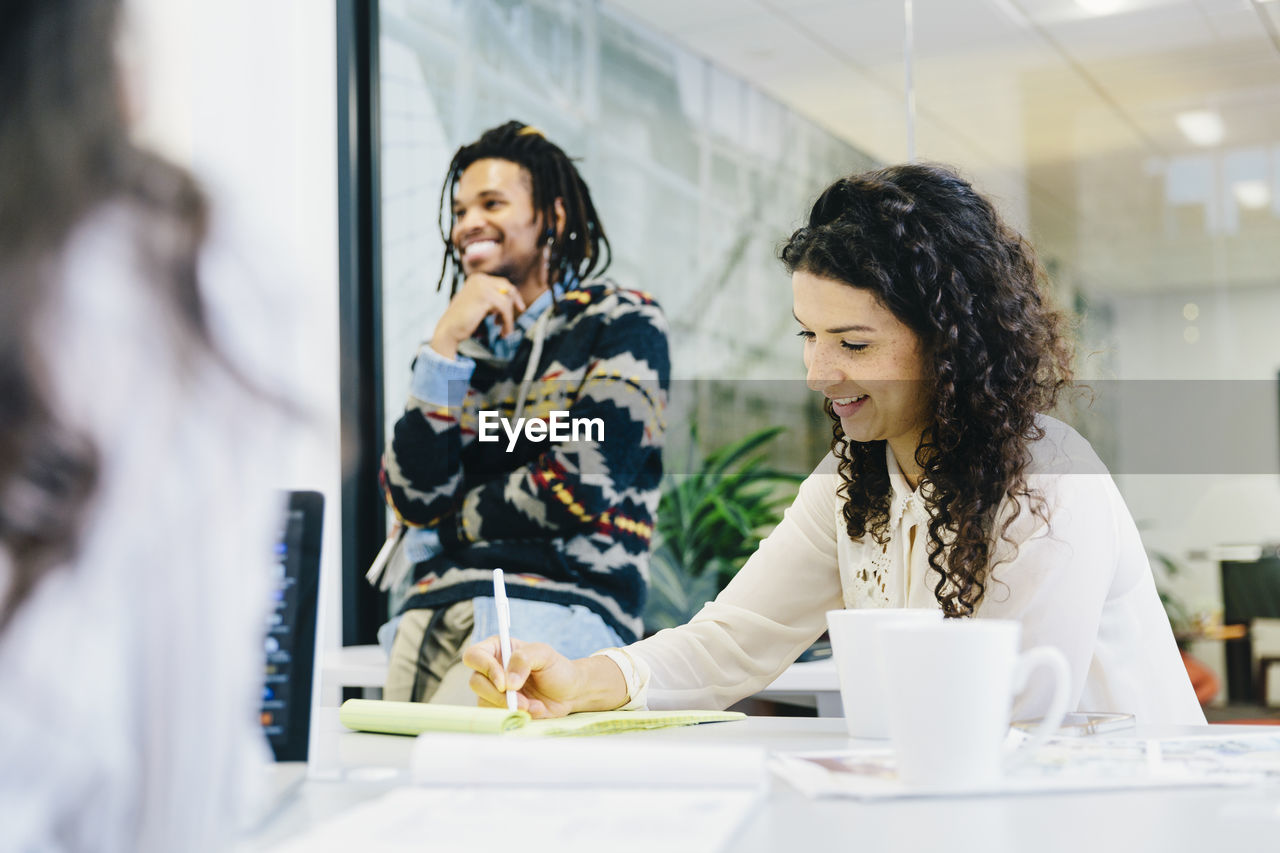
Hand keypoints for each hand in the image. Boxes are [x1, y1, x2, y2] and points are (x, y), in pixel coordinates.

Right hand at [429, 273, 526, 358]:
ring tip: (504, 331)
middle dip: (514, 303)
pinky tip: (503, 332)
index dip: (513, 296)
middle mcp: (480, 279)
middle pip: (508, 288)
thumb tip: (512, 299)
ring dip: (508, 318)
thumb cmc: (463, 320)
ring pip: (507, 301)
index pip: (503, 283)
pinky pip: (505, 308)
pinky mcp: (485, 297)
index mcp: (477, 278)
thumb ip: (492, 298)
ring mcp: (482, 286)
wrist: (449, 329)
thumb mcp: (479, 304)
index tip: (520, 308)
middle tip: (514, 319)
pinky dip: (507, 322)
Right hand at [464, 636, 580, 717]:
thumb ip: (523, 659)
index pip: (474, 656)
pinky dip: (515, 716)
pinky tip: (534, 710)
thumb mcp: (544, 654)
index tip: (504, 683)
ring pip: (483, 702)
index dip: (485, 669)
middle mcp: (491, 669)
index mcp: (497, 649)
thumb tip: (507, 683)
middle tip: (522, 700)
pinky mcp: (499, 708)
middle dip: (498, 695)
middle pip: (476, 682)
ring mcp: (493, 690)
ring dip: (510, 707)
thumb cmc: (556, 668)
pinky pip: (496, 716)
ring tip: (533, 705)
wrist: (569, 692)